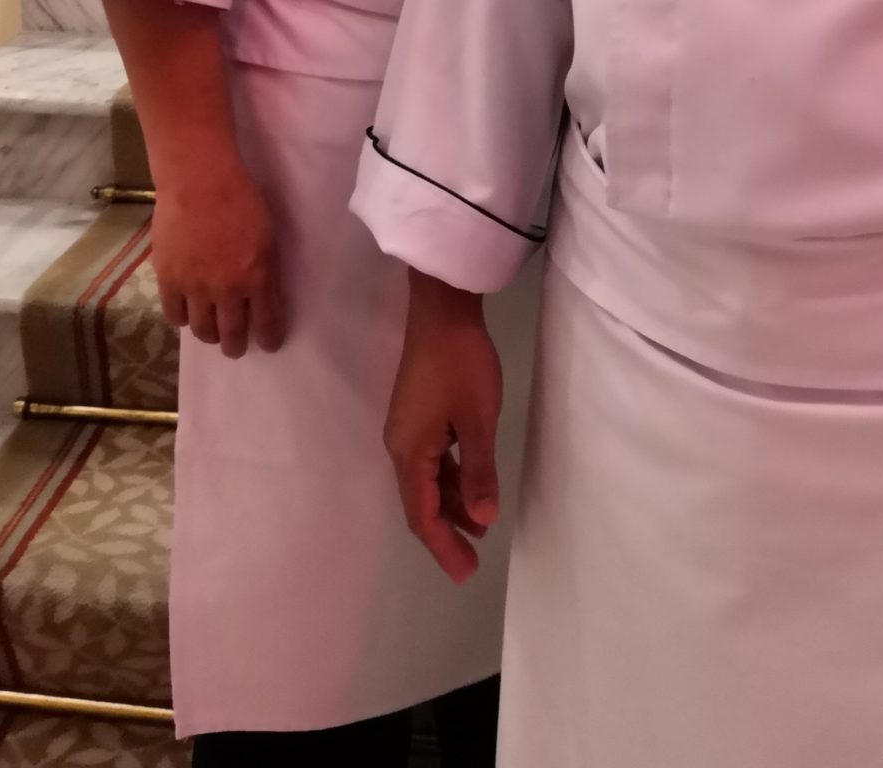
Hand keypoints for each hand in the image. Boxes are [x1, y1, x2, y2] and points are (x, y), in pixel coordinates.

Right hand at [151, 158, 283, 358]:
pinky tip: (187, 314)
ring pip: (202, 329)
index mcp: (257, 276)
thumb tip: (261, 291)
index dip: (268, 337)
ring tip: (211, 334)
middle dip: (236, 345)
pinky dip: (182, 318)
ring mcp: (195, 287)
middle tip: (236, 348)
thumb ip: (264, 267)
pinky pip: (174, 314)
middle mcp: (227, 289)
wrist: (199, 180)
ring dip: (209, 335)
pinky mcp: (168, 280)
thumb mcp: (267, 234)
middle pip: (231, 333)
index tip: (269, 344)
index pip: (266, 321)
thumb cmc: (240, 198)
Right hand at [385, 275, 502, 583]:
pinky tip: (471, 483)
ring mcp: (407, 428)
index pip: (421, 515)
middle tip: (471, 561)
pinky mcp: (417, 413)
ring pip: (427, 480)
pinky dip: (450, 478)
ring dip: (451, 504)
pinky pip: (430, 460)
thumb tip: (482, 518)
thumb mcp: (477, 420)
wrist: (442, 310)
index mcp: (409, 452)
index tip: (465, 572)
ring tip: (480, 525)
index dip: (443, 547)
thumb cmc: (461, 365)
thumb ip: (478, 470)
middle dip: (445, 532)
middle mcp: (400, 446)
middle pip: (419, 502)